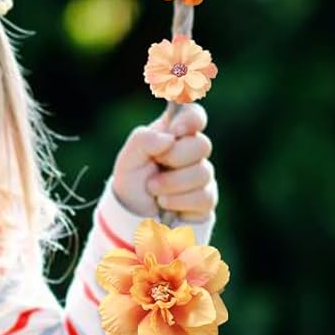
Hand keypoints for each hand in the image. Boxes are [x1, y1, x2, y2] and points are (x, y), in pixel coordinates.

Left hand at [110, 102, 216, 222]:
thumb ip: (143, 140)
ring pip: (203, 173)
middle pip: (202, 145)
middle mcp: (191, 152)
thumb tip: (170, 138)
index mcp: (173, 135)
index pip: (194, 116)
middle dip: (175, 158)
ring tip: (154, 189)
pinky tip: (166, 203)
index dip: (192, 119)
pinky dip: (179, 201)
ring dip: (172, 183)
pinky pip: (204, 196)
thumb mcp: (128, 158)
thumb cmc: (132, 183)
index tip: (176, 131)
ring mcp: (201, 175)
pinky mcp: (206, 199)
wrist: (133, 218)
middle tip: (156, 166)